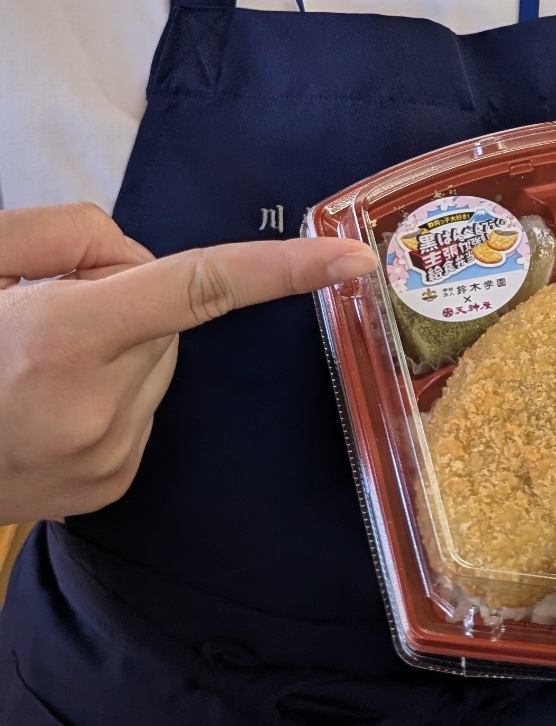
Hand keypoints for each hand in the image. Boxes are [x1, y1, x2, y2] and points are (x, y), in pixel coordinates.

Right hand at [0, 201, 374, 523]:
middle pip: (169, 323)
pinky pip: (142, 414)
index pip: (200, 289)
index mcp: (64, 339)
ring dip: (118, 354)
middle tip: (47, 318)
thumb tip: (143, 262)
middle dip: (128, 305)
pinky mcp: (105, 490)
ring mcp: (101, 461)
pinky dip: (109, 397)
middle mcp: (93, 408)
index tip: (351, 260)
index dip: (284, 271)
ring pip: (158, 370)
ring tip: (35, 368)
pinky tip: (47, 404)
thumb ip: (75, 235)